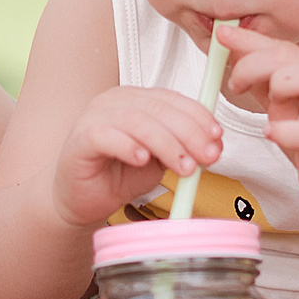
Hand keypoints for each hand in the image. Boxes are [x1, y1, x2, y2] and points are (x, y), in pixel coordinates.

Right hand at [50, 86, 223, 229]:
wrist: (80, 199)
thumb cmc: (116, 175)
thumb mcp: (158, 161)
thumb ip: (180, 148)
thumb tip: (212, 146)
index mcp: (136, 100)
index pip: (172, 99)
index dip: (198, 117)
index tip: (218, 138)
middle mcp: (115, 101)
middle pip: (158, 109)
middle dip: (189, 133)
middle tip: (207, 156)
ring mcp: (94, 116)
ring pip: (137, 121)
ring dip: (167, 144)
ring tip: (184, 167)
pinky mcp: (80, 137)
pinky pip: (106, 136)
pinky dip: (128, 146)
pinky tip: (142, 160)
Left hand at [218, 23, 298, 212]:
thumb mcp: (287, 100)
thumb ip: (263, 78)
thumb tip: (233, 54)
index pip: (278, 45)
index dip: (246, 38)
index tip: (222, 33)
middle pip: (282, 56)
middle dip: (248, 66)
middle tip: (236, 85)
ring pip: (297, 78)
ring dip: (273, 89)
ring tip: (270, 110)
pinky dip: (281, 130)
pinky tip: (272, 133)